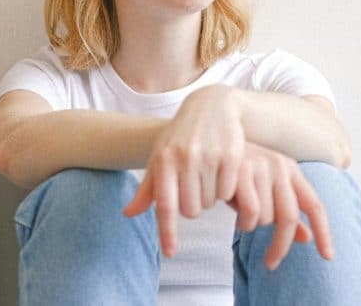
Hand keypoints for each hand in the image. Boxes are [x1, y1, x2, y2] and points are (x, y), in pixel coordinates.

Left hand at [123, 84, 245, 256]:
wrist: (211, 107)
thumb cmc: (180, 138)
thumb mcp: (160, 158)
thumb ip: (148, 188)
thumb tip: (129, 214)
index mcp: (163, 160)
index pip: (164, 205)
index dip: (167, 231)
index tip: (170, 253)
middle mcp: (184, 158)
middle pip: (191, 210)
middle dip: (194, 206)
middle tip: (195, 189)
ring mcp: (209, 156)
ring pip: (211, 202)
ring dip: (210, 197)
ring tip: (208, 176)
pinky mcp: (231, 155)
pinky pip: (229, 191)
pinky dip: (227, 190)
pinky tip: (222, 173)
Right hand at [229, 142, 333, 268]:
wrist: (208, 141)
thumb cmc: (236, 172)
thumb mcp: (264, 191)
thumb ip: (284, 211)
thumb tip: (306, 238)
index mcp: (290, 170)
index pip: (315, 205)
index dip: (324, 233)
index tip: (328, 257)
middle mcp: (279, 166)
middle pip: (290, 217)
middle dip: (280, 246)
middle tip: (270, 264)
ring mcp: (260, 167)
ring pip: (266, 217)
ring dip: (252, 226)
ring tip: (241, 218)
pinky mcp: (240, 171)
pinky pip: (250, 212)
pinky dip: (242, 222)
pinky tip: (234, 215)